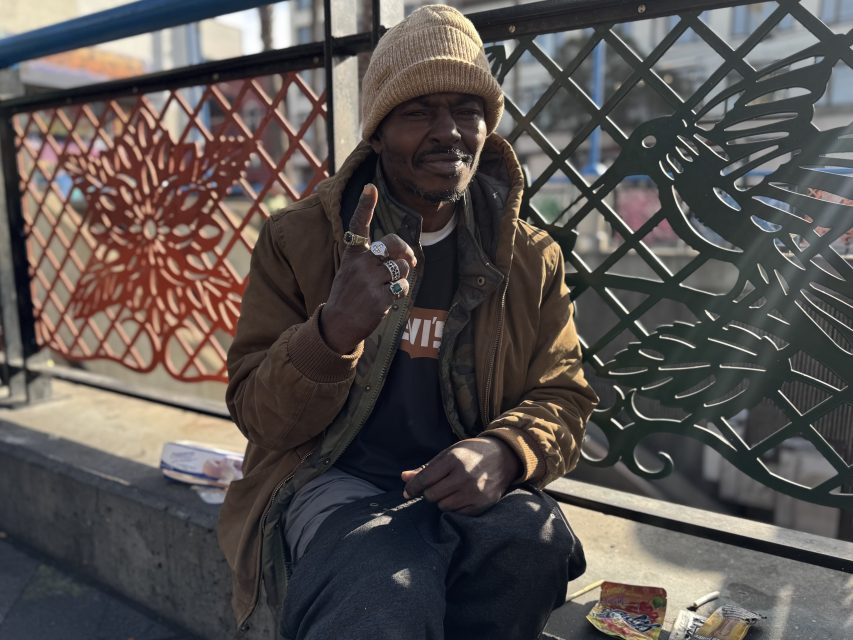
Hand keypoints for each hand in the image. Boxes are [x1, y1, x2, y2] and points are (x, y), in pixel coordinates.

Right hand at [320, 184, 416, 353]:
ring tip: (386, 287)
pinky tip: (385, 301)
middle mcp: (360, 264)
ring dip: (401, 277)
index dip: (365, 206)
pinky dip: (399, 294)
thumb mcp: (352, 269)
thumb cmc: (349, 293)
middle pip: (394, 244)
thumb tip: (407, 256)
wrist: (338, 323)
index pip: (358, 226)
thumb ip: (373, 258)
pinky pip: (402, 288)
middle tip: (410, 261)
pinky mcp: (379, 299)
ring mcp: (369, 281)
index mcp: (352, 254)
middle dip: (406, 251)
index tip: (370, 188)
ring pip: (402, 268)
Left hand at [401, 437, 520, 514]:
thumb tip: (404, 478)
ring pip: (443, 506)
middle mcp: (463, 476)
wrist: (504, 457)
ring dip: (442, 500)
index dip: (412, 488)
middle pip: (431, 495)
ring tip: (450, 490)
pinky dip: (455, 507)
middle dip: (429, 492)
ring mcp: (473, 492)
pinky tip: (461, 497)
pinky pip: (457, 514)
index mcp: (453, 459)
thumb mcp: (449, 454)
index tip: (407, 493)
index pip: (424, 480)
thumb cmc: (471, 454)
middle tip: (437, 486)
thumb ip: (426, 468)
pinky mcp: (481, 505)